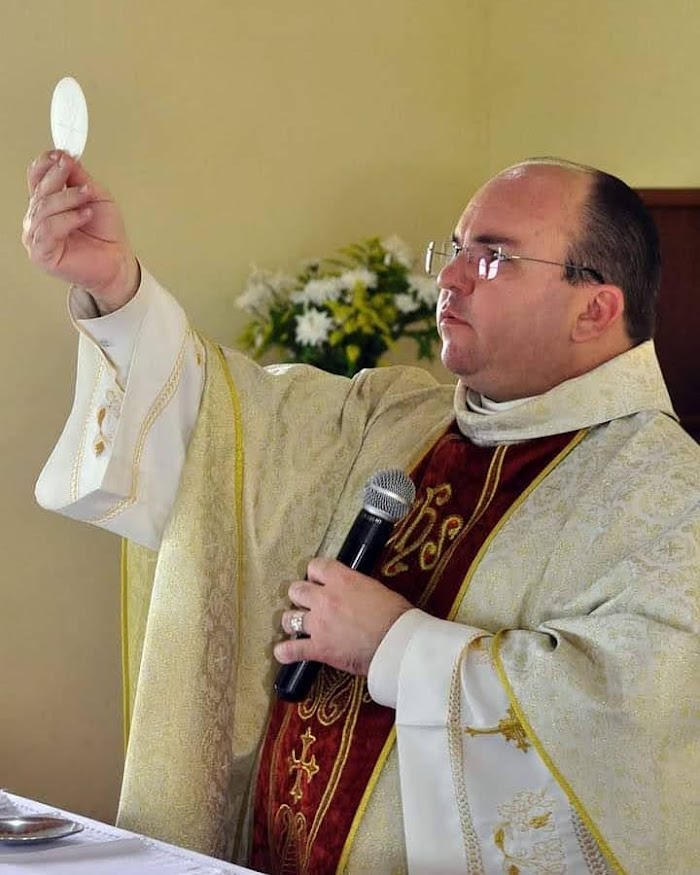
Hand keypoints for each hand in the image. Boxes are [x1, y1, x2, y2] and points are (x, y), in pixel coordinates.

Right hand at [22, 150, 139, 313]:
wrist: (118, 261)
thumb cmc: (106, 234)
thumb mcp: (96, 196)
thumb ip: (79, 177)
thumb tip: (64, 156)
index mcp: (48, 203)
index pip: (36, 177)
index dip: (45, 164)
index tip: (61, 155)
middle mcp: (38, 218)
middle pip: (39, 190)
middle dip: (60, 179)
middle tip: (79, 178)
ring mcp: (37, 236)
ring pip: (43, 209)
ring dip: (68, 199)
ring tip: (87, 200)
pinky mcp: (41, 254)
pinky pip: (47, 230)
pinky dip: (67, 219)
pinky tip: (84, 215)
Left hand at [274, 557, 412, 675]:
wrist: (397, 643)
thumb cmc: (396, 616)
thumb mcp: (376, 589)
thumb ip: (356, 587)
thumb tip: (352, 592)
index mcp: (342, 579)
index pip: (316, 566)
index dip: (315, 573)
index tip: (317, 580)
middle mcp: (325, 598)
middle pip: (296, 590)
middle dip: (300, 596)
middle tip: (307, 603)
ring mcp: (319, 624)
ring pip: (289, 618)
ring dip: (292, 622)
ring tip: (297, 625)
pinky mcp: (319, 648)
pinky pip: (292, 650)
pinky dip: (285, 652)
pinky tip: (282, 653)